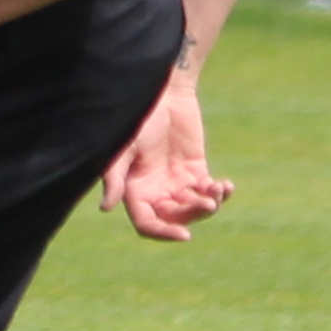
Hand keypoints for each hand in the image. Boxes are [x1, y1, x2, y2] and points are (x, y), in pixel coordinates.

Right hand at [101, 71, 232, 241]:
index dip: (162, 232)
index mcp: (133, 190)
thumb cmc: (137, 119)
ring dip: (210, 205)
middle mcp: (154, 191)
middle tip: (208, 202)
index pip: (146, 223)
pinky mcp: (196, 171)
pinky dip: (220, 193)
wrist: (163, 95)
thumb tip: (105, 208)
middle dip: (192, 215)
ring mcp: (176, 182)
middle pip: (174, 219)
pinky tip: (225, 185)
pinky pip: (210, 192)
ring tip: (218, 189)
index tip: (185, 235)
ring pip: (195, 209)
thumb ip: (114, 178)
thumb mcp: (124, 148)